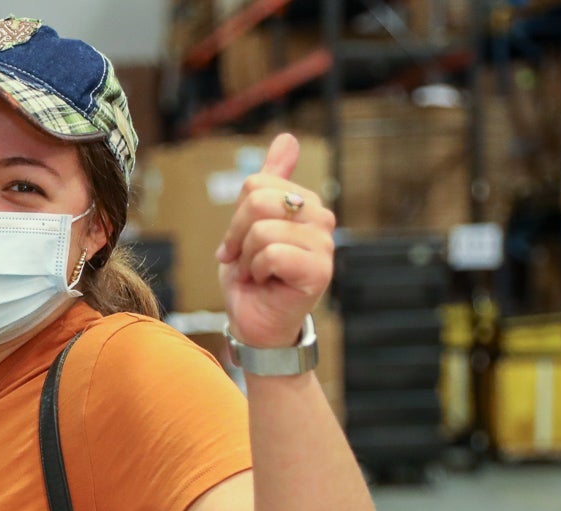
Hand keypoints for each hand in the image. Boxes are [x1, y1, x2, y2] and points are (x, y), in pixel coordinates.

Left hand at [216, 133, 335, 349]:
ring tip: (259, 273)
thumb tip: (288, 137)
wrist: (254, 323)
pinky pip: (271, 253)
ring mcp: (324, 245)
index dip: (236, 218)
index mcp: (306, 203)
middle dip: (238, 235)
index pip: (257, 183)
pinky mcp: (319, 270)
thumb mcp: (250, 223)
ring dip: (248, 258)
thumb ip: (270, 180)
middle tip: (245, 260)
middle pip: (259, 200)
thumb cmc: (252, 277)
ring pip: (262, 230)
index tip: (238, 244)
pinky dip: (257, 272)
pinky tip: (267, 284)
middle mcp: (321, 219)